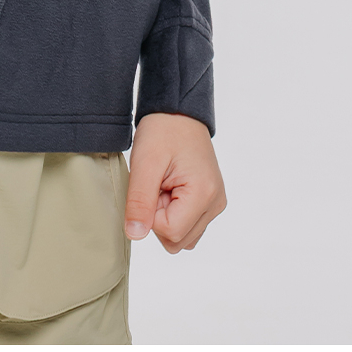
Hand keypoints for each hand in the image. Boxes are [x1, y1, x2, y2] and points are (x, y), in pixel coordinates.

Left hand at [124, 112, 225, 252]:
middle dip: (158, 217)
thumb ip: (139, 202)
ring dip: (165, 216)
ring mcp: (215, 204)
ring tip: (163, 185)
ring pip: (182, 237)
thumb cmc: (163, 131)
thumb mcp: (145, 163)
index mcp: (205, 194)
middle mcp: (216, 204)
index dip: (150, 214)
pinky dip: (174, 213)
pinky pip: (188, 225)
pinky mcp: (210, 202)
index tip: (150, 185)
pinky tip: (170, 188)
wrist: (178, 112)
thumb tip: (135, 235)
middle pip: (178, 240)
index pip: (171, 232)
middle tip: (156, 184)